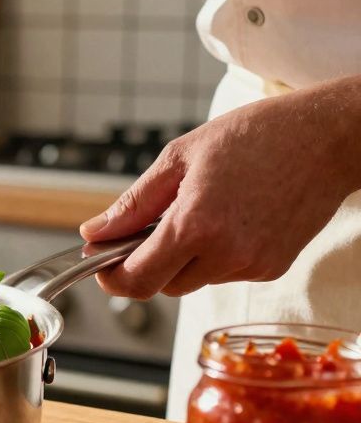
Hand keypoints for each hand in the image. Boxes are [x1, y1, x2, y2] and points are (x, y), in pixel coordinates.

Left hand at [80, 78, 360, 298]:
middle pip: (163, 285)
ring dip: (182, 258)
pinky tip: (228, 218)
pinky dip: (214, 255)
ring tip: (197, 210)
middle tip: (145, 229)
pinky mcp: (272, 268)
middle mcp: (226, 254)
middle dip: (146, 264)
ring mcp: (253, 265)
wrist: (327, 138)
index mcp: (197, 225)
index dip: (111, 277)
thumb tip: (94, 232)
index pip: (138, 280)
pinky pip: (225, 273)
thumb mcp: (180, 157)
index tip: (100, 263)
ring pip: (193, 280)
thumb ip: (134, 203)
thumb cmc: (256, 136)